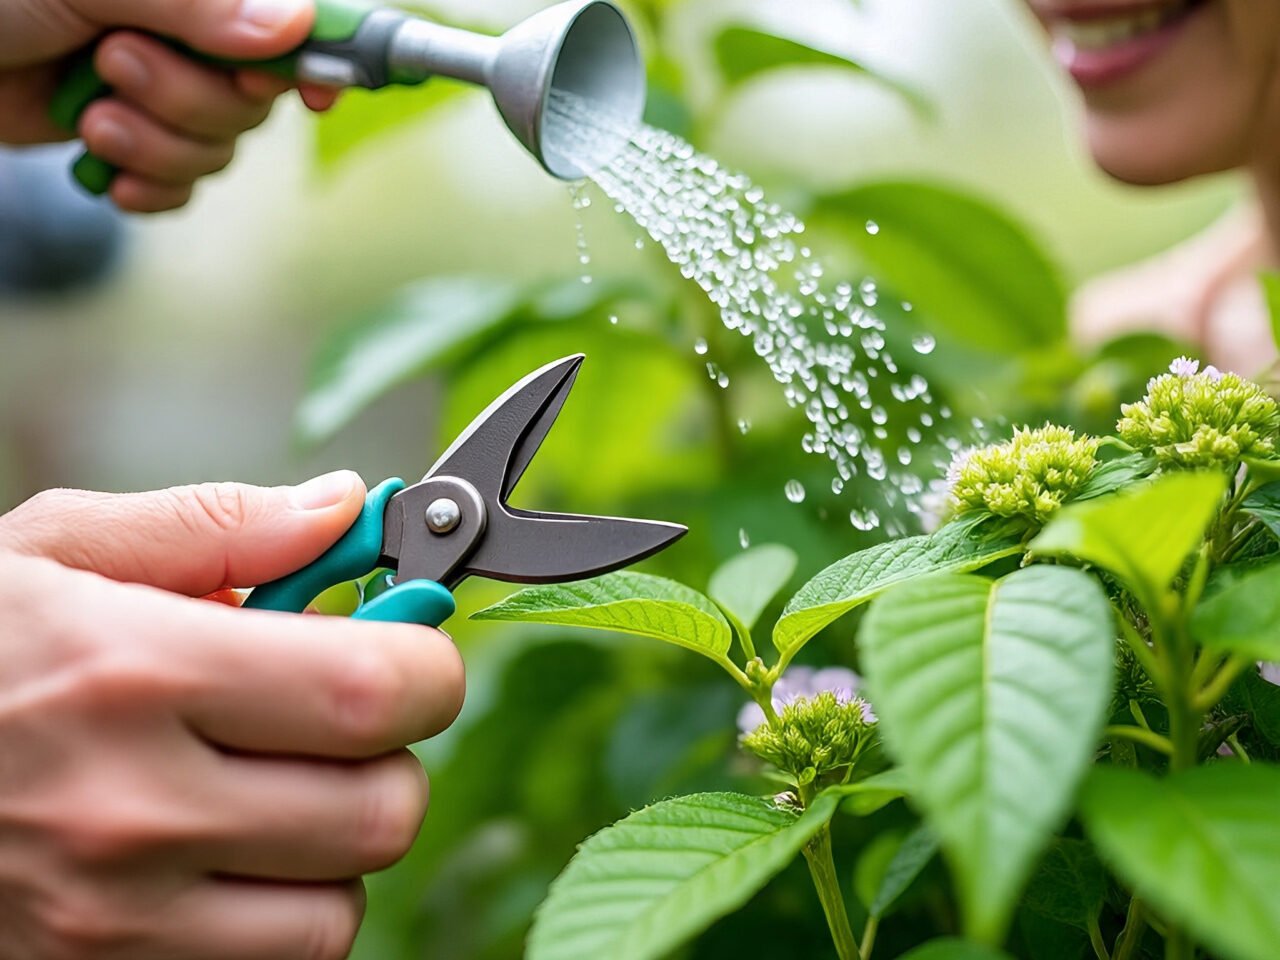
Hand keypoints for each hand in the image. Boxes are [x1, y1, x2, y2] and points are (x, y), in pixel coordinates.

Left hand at [0, 0, 339, 211]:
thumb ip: (195, 4)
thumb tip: (291, 26)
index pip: (290, 20)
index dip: (317, 56)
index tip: (314, 91)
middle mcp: (193, 34)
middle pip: (257, 97)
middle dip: (189, 100)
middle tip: (115, 65)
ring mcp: (168, 89)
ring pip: (220, 147)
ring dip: (155, 144)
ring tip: (91, 114)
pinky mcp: (140, 140)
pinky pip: (183, 186)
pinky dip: (148, 188)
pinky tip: (107, 170)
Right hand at [0, 473, 465, 958]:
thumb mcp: (55, 549)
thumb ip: (217, 524)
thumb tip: (346, 510)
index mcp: (136, 671)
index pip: (374, 692)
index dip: (427, 667)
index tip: (411, 651)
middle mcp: (131, 808)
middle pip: (382, 811)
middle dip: (385, 757)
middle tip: (334, 720)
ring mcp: (111, 920)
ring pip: (338, 911)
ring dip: (330, 848)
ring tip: (262, 789)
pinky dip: (273, 912)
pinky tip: (218, 854)